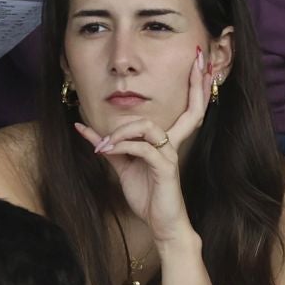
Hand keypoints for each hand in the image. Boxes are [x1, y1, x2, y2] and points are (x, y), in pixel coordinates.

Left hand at [72, 46, 209, 243]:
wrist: (159, 224)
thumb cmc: (147, 194)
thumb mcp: (123, 166)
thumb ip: (109, 146)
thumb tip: (84, 128)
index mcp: (167, 141)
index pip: (188, 108)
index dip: (196, 86)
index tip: (200, 62)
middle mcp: (173, 144)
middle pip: (193, 108)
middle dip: (196, 83)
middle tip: (199, 60)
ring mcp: (170, 156)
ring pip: (149, 127)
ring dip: (121, 130)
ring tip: (102, 145)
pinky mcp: (164, 169)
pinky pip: (142, 148)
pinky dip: (120, 146)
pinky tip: (104, 151)